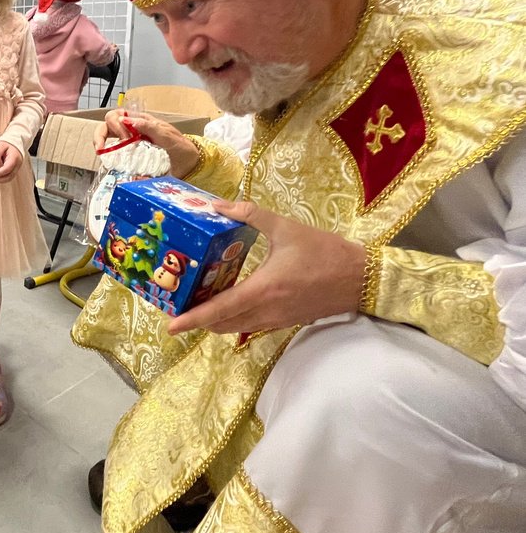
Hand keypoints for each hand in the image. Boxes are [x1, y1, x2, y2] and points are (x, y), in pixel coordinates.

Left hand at [0, 140, 22, 181]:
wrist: (15, 144)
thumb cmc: (7, 144)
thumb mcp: (1, 145)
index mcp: (14, 157)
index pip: (7, 168)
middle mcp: (17, 164)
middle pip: (10, 176)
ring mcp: (17, 168)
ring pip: (10, 178)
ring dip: (1, 180)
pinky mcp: (15, 170)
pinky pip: (9, 176)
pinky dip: (3, 178)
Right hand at [93, 110, 199, 177]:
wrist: (188, 163)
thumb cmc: (180, 146)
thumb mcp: (167, 135)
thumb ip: (149, 127)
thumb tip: (128, 121)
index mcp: (139, 121)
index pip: (116, 115)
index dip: (114, 125)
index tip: (124, 139)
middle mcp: (132, 130)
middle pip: (107, 125)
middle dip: (101, 134)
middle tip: (107, 148)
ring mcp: (130, 143)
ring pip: (107, 138)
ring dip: (102, 144)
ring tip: (103, 153)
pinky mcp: (130, 156)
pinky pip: (114, 153)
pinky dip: (108, 156)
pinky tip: (112, 162)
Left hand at [166, 200, 365, 335]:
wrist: (361, 277)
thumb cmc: (324, 251)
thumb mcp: (286, 227)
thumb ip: (250, 214)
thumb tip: (218, 205)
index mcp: (264, 289)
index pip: (220, 309)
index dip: (193, 319)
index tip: (171, 325)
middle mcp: (267, 311)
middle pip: (223, 324)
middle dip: (198, 319)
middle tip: (179, 303)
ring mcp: (277, 320)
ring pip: (237, 327)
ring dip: (215, 320)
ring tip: (198, 301)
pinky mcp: (286, 322)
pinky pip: (252, 325)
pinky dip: (235, 319)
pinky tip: (228, 301)